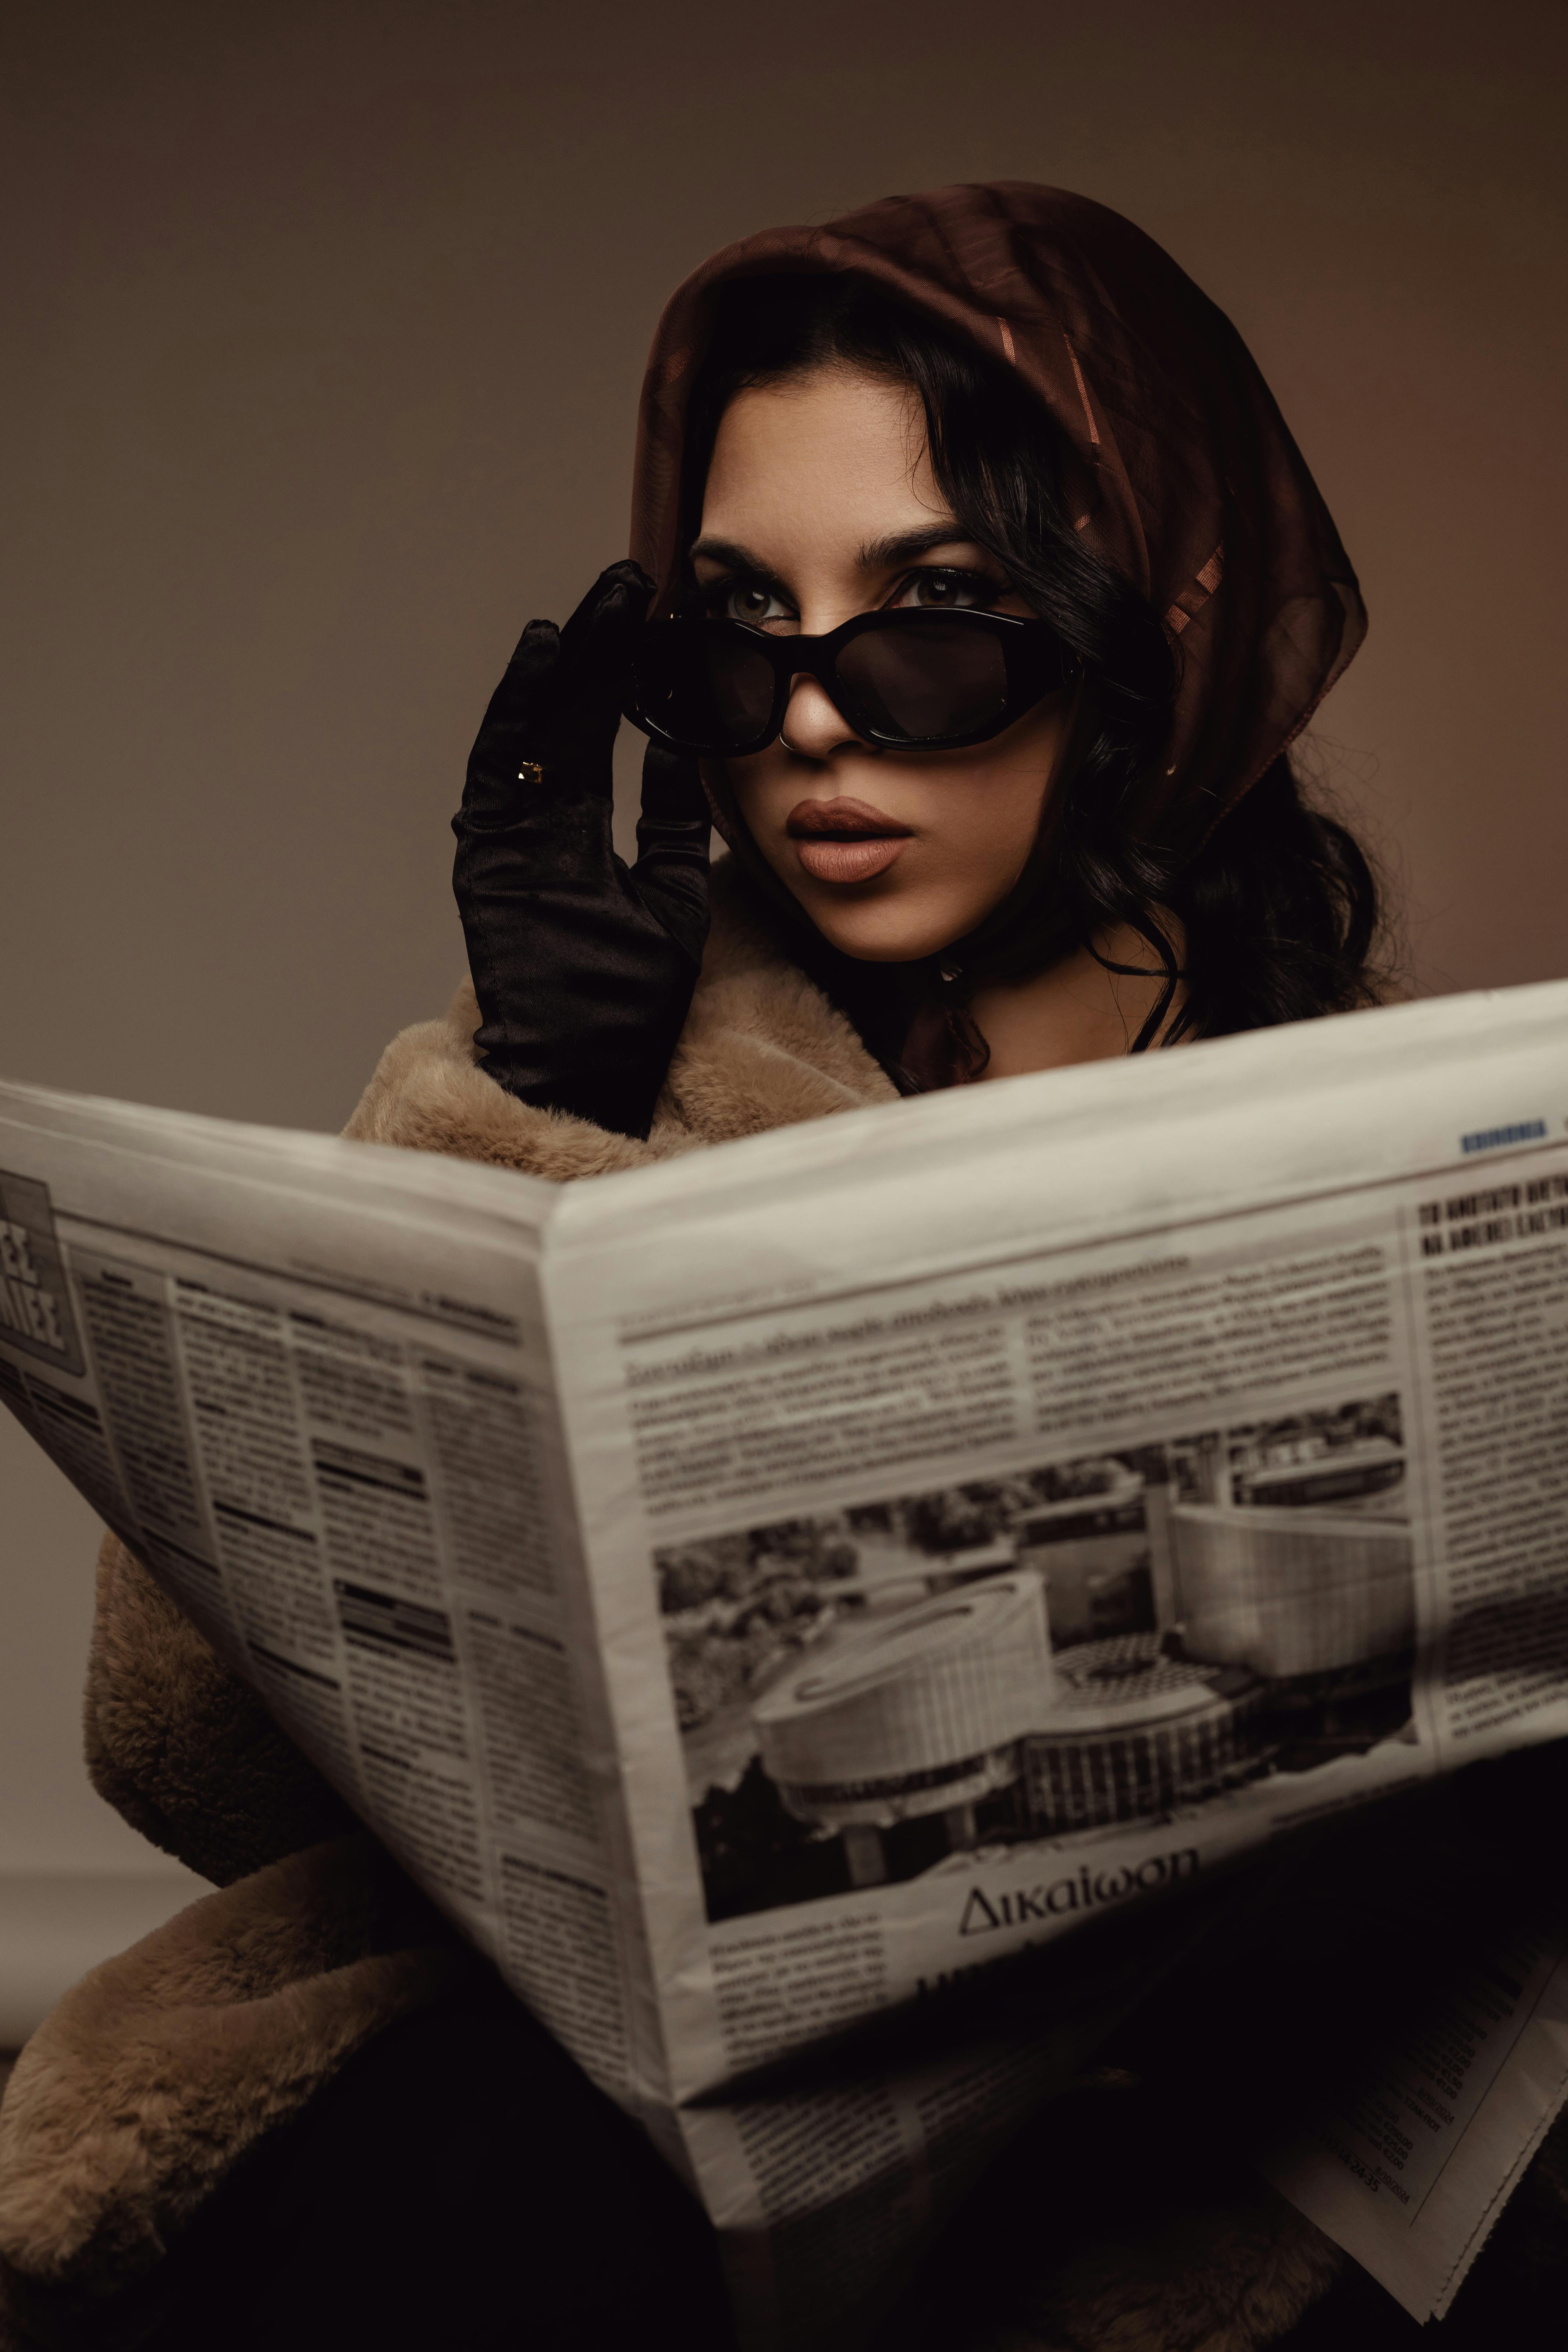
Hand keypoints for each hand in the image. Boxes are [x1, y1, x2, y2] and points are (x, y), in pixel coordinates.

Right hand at [452, 563, 710, 1140]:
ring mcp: (508, 842)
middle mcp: (536, 830)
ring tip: (594, 601)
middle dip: (595, 648)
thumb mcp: (672, 895)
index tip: (653, 617)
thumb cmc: (628, 1003)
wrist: (587, 1072)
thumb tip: (680, 746)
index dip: (620, 674)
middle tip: (629, 581)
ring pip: (532, 731)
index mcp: (576, 838)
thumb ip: (669, 821)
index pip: (595, 735)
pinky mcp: (489, 857)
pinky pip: (501, 768)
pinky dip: (519, 709)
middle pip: (563, 720)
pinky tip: (545, 654)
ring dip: (562, 663)